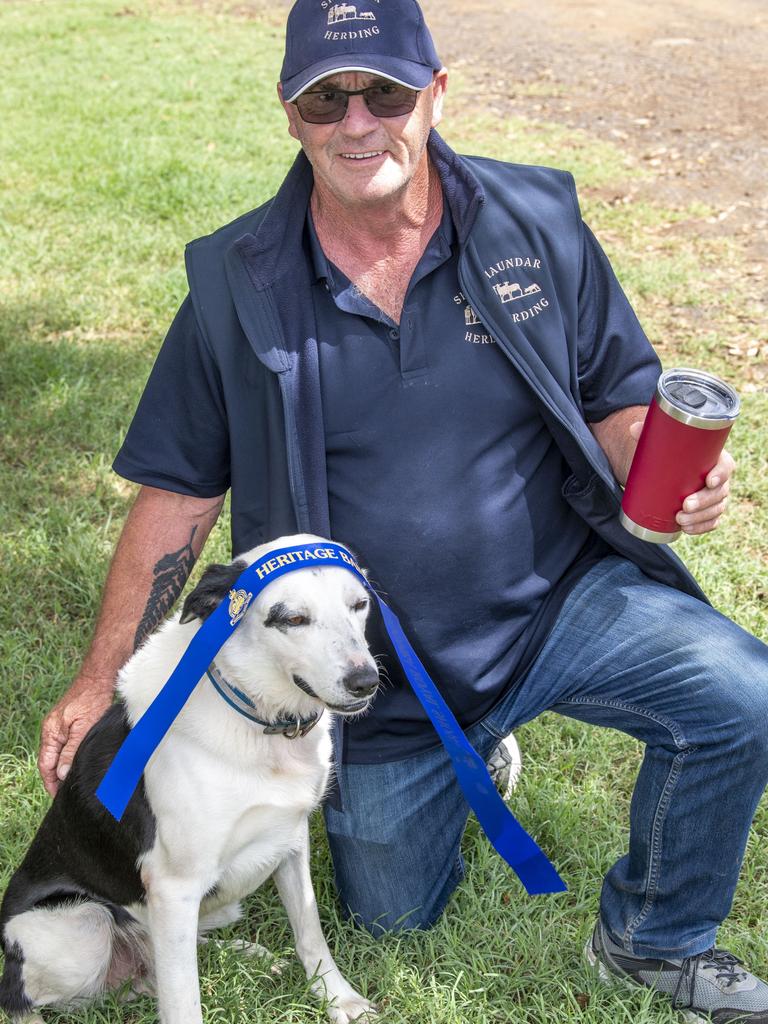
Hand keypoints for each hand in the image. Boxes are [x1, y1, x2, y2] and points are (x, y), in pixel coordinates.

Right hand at [38, 677, 113, 796]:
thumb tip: (62, 774)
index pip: (46, 765)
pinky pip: (65, 745)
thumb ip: (71, 751)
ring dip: (64, 768)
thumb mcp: (83, 728)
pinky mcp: (68, 723)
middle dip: (57, 778)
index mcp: (50, 733)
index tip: (58, 796)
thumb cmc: (92, 700)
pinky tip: (78, 763)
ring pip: (58, 754)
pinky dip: (69, 757)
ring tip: (73, 782)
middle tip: (67, 793)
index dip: (51, 782)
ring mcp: (59, 726)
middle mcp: (51, 730)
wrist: (98, 679)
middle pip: (50, 761)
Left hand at [628, 420, 735, 534]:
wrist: (668, 467)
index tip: (709, 481)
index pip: (726, 466)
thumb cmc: (669, 452)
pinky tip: (688, 530)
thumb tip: (634, 429)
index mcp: (714, 459)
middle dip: (704, 502)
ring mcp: (714, 496)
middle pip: (720, 492)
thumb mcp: (662, 441)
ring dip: (700, 518)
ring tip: (680, 520)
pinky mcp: (707, 510)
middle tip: (684, 505)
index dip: (721, 474)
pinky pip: (711, 521)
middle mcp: (719, 479)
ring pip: (716, 509)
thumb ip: (649, 432)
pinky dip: (701, 527)